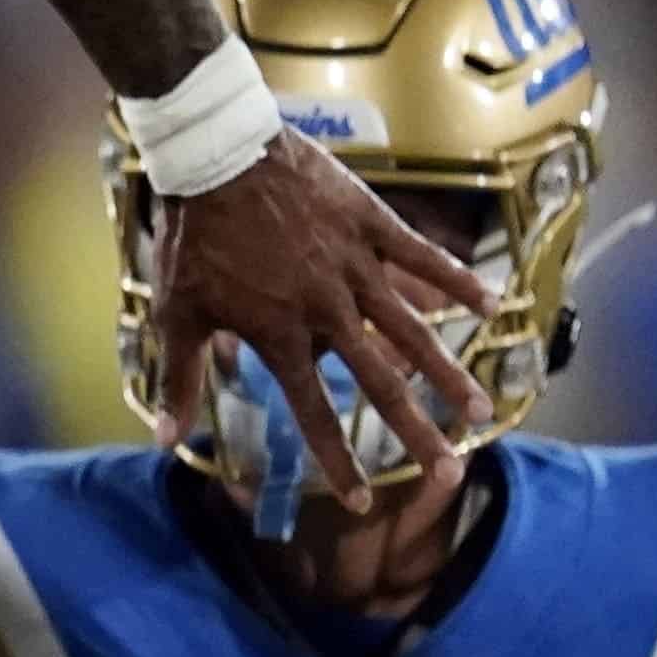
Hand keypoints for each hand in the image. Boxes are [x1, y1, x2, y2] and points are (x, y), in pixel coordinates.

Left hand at [151, 131, 492, 498]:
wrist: (215, 155)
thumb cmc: (194, 236)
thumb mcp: (177, 310)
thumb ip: (179, 377)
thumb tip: (165, 438)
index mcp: (281, 334)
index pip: (314, 411)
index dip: (337, 459)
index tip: (362, 502)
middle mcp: (326, 309)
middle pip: (380, 382)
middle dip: (416, 432)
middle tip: (451, 471)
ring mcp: (353, 266)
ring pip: (411, 329)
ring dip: (448, 371)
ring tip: (481, 409)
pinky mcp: (369, 224)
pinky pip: (420, 256)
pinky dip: (456, 279)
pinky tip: (491, 305)